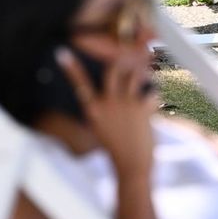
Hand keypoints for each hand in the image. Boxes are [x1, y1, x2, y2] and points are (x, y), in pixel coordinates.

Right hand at [57, 45, 160, 175]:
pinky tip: (154, 105)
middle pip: (112, 70)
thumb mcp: (100, 128)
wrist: (131, 165)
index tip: (62, 53)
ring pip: (134, 75)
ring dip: (140, 74)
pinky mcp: (141, 108)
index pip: (79, 84)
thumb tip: (109, 94)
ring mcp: (124, 104)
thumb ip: (102, 109)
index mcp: (93, 109)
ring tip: (143, 78)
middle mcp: (106, 103)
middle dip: (121, 62)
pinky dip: (155, 95)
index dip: (71, 68)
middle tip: (127, 61)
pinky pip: (152, 91)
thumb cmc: (117, 148)